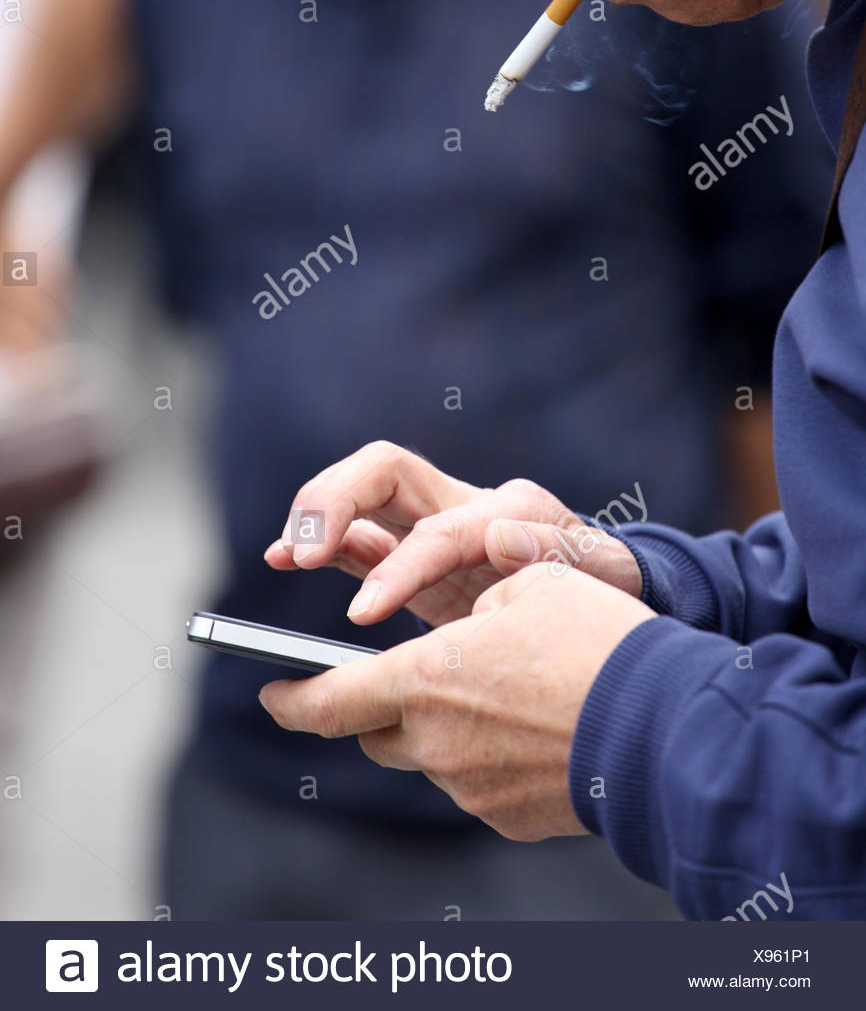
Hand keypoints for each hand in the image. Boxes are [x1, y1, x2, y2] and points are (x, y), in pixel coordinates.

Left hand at [260, 564, 655, 840]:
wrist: (663, 729)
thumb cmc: (595, 643)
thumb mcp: (529, 586)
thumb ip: (472, 607)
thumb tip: (466, 634)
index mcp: (425, 677)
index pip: (328, 701)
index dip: (291, 698)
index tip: (270, 692)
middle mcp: (434, 742)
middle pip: (375, 733)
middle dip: (376, 707)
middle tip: (407, 679)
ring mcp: (470, 789)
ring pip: (428, 757)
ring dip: (440, 728)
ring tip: (498, 695)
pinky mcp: (507, 819)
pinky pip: (474, 784)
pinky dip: (485, 757)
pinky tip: (530, 730)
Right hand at [264, 440, 641, 626]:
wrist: (611, 585)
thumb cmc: (607, 582)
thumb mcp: (600, 574)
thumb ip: (556, 555)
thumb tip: (503, 538)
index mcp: (505, 509)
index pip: (436, 529)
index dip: (398, 566)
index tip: (364, 615)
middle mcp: (461, 503)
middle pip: (383, 472)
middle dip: (337, 504)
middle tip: (302, 552)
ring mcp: (431, 522)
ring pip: (360, 497)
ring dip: (316, 518)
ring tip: (282, 553)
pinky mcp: (410, 551)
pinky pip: (355, 537)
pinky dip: (318, 542)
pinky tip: (283, 557)